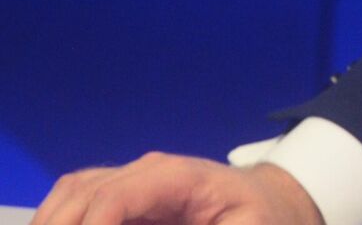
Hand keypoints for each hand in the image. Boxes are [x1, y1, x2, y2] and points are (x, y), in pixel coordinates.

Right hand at [32, 154, 323, 224]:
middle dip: (65, 222)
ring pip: (75, 192)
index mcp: (179, 177)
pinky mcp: (130, 195)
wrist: (274, 203)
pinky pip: (82, 198)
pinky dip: (65, 216)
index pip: (114, 196)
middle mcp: (149, 171)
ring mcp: (136, 180)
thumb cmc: (264, 218)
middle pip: (84, 192)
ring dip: (57, 217)